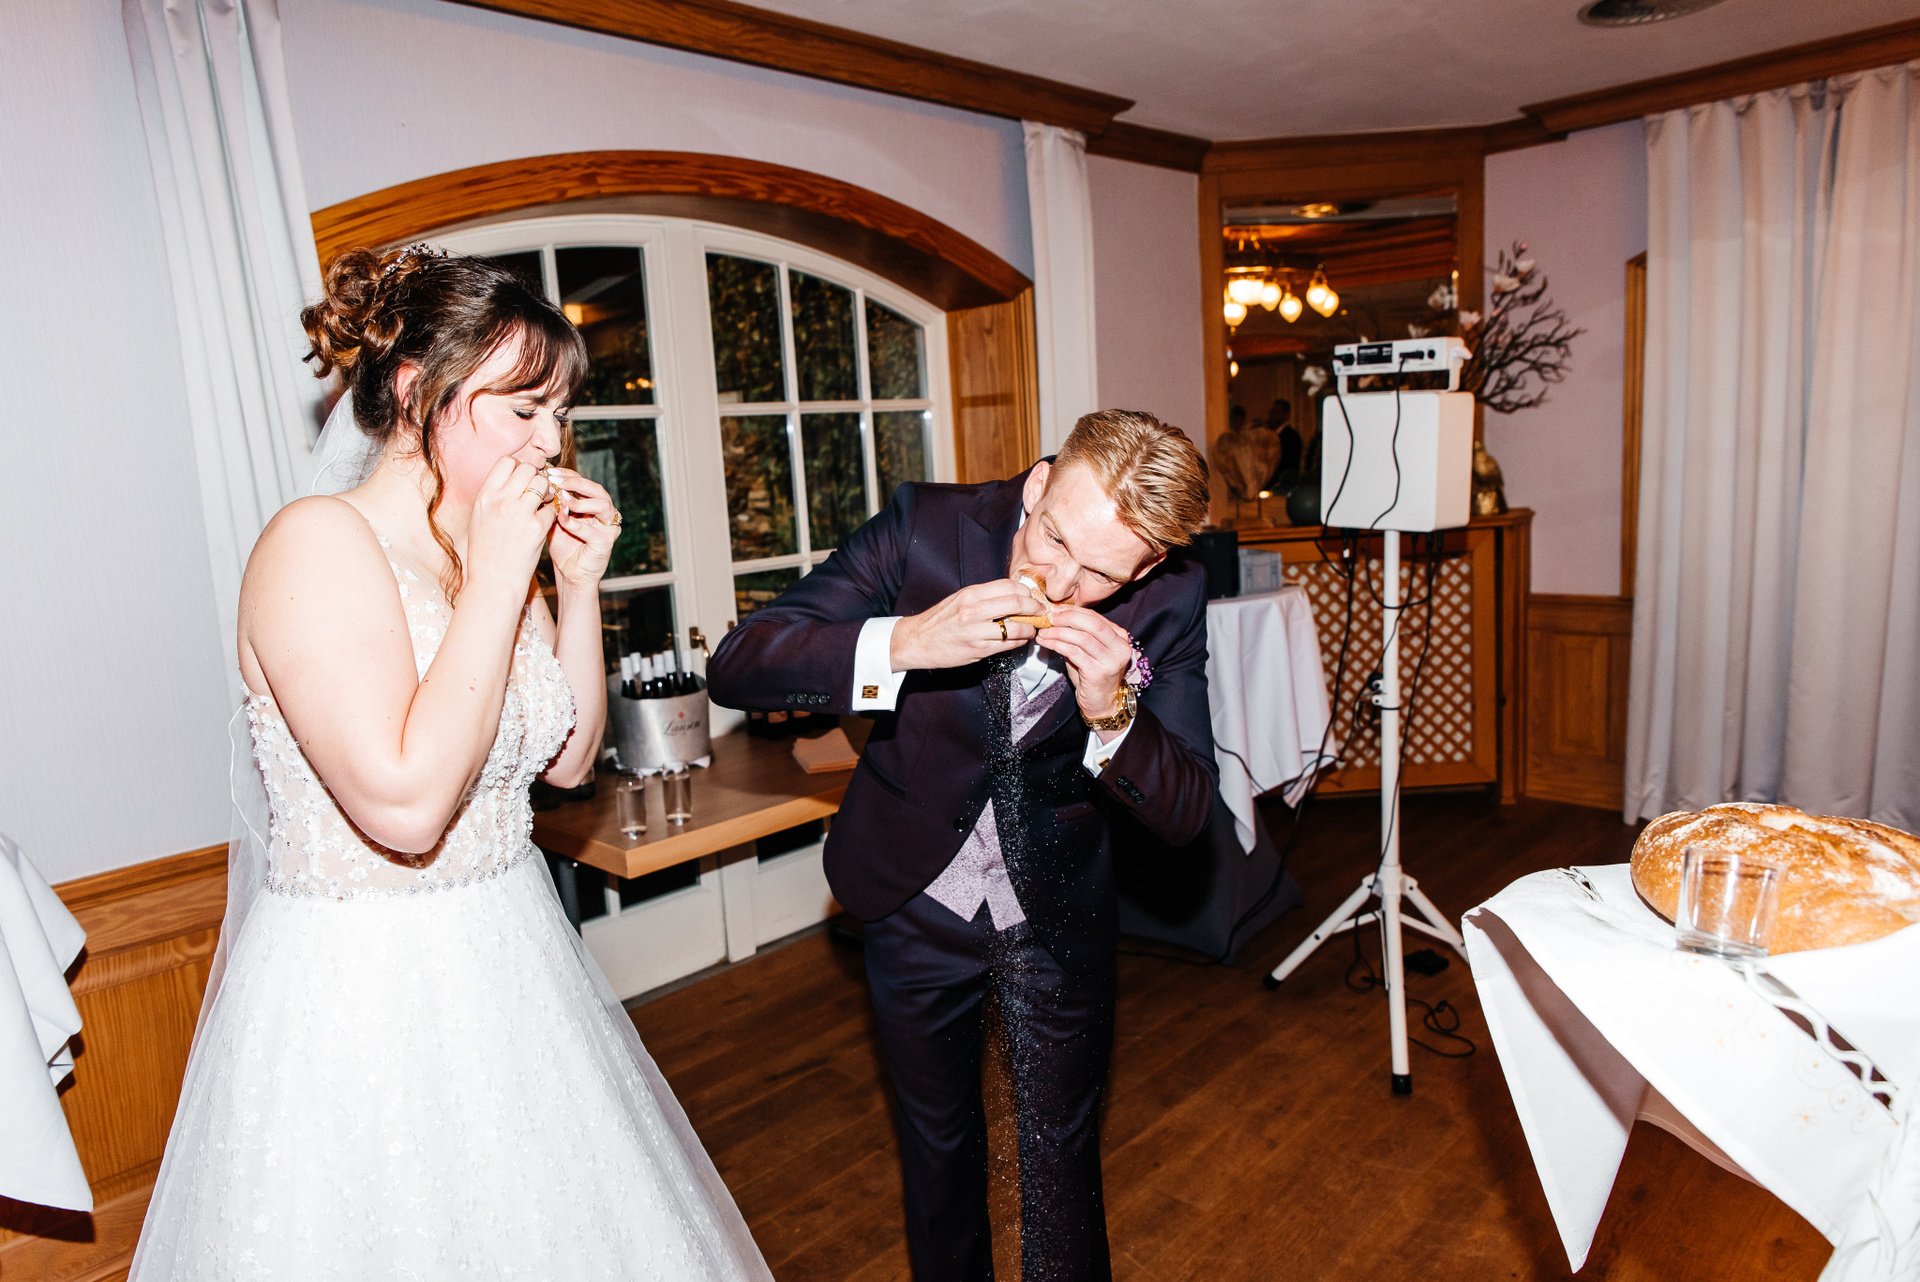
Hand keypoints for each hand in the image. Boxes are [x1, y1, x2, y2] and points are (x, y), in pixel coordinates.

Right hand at [465, 457, 555, 596]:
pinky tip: (545, 523)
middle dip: (535, 477)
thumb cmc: (486, 551)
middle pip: (528, 469)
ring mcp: (519, 513)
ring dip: (547, 493)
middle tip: (537, 492)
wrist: (494, 581)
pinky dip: (552, 514)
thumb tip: (511, 475)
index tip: (522, 479)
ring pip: (543, 485)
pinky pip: (552, 508)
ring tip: (544, 505)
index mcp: (485, 496)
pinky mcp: (537, 528)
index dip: (518, 467)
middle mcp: (500, 501)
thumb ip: (493, 496)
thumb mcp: (479, 518)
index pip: (506, 462)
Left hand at [542, 466, 619, 589]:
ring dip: (582, 501)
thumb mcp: (553, 520)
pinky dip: (576, 524)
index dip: (568, 474)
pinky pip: (593, 531)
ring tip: (564, 499)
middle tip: (557, 480)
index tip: (549, 471)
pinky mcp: (607, 542)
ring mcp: (608, 527)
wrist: (568, 574)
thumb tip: (540, 481)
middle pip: (596, 489)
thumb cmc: (562, 546)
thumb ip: (552, 503)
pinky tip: (562, 520)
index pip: (583, 482)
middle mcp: (604, 513)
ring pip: (603, 505)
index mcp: (592, 504)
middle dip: (576, 482)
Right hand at [890, 579, 1044, 670]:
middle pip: (1017, 602)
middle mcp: (974, 610)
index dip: (1027, 590)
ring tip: (1031, 628)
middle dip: (1035, 606)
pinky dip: (1019, 641)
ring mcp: (977, 631)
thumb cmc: (939, 620)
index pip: (1008, 586)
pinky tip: (1019, 639)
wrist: (917, 641)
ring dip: (1030, 628)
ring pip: (1017, 627)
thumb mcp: (960, 599)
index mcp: (971, 594)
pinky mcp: (979, 650)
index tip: (1032, 595)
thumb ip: (985, 596)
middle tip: (1041, 610)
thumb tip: (1013, 595)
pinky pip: (1008, 644)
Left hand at [1034, 606, 1132, 720]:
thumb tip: (1056, 616)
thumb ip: (1078, 633)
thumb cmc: (1093, 676)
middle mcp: (1120, 648)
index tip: (1055, 609)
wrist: (1102, 704)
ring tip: (1043, 632)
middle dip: (1067, 617)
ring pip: (1081, 638)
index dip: (1073, 611)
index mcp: (1120, 637)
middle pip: (1092, 624)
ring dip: (1058, 632)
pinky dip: (1058, 645)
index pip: (1096, 617)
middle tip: (1049, 617)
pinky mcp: (1098, 673)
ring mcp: (1111, 661)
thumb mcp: (1089, 650)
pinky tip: (1047, 643)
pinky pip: (1074, 652)